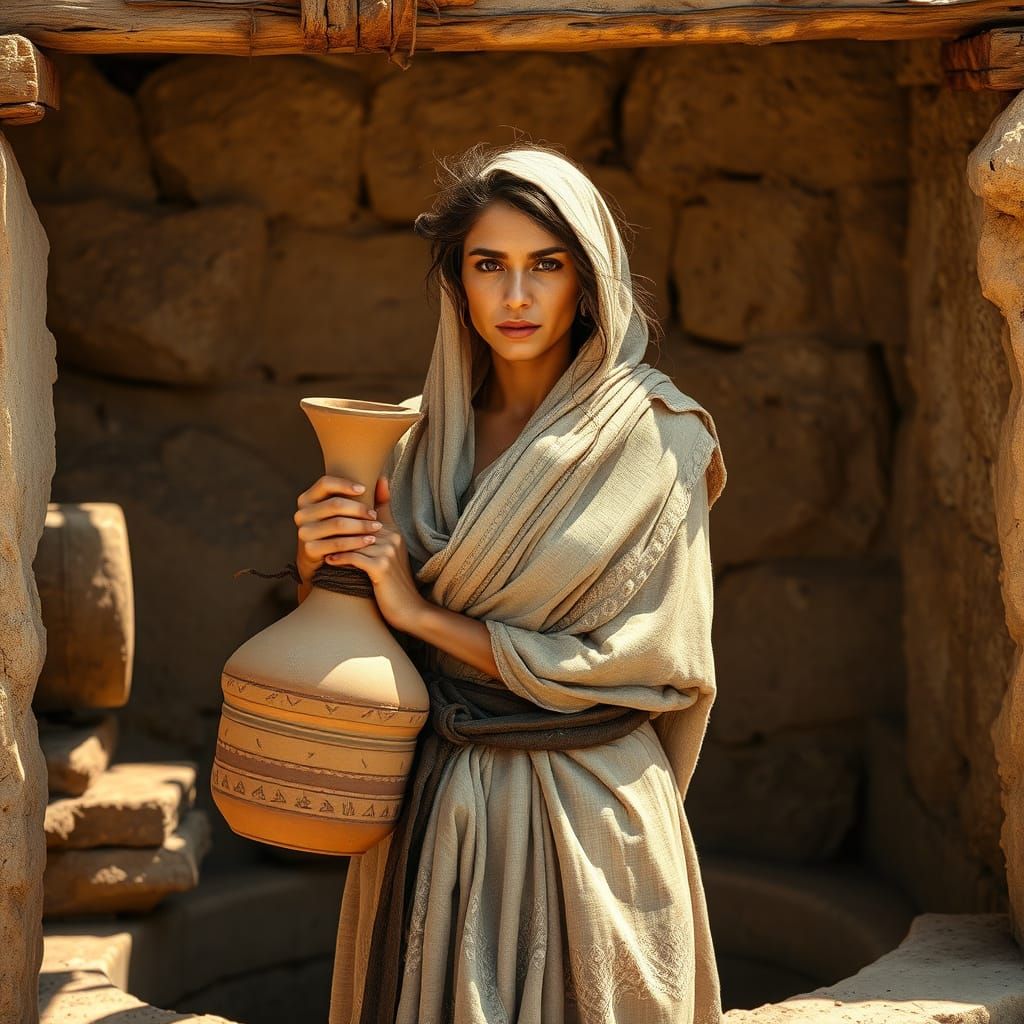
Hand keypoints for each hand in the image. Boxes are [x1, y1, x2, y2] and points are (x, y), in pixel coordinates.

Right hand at [294, 474, 381, 584]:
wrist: (320, 559)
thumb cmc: (336, 530)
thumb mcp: (344, 512)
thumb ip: (363, 496)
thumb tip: (383, 479)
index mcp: (307, 499)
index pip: (325, 483)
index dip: (345, 484)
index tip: (365, 489)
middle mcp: (302, 514)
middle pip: (334, 504)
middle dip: (359, 509)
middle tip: (375, 515)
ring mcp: (304, 532)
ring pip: (337, 524)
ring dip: (361, 526)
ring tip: (376, 528)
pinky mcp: (309, 549)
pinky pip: (337, 543)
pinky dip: (356, 542)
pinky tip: (368, 541)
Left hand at [323, 476, 428, 633]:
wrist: (410, 609)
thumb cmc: (394, 582)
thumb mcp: (390, 555)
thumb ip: (377, 539)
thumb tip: (361, 522)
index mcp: (394, 532)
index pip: (371, 511)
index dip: (351, 508)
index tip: (332, 506)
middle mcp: (392, 538)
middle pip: (358, 524)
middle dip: (338, 526)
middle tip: (318, 526)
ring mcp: (388, 552)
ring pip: (354, 540)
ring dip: (335, 542)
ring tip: (319, 543)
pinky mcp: (381, 567)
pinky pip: (354, 558)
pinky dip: (340, 558)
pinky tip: (328, 560)